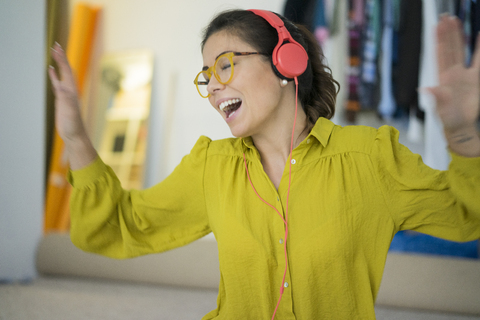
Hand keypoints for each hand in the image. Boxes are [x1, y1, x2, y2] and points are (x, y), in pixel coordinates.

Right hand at [48, 42, 96, 168]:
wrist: (75, 135)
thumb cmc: (73, 126)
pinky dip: (54, 75)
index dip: (62, 60)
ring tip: (54, 52)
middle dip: (61, 58)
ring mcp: (66, 94)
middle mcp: (71, 91)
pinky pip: (57, 83)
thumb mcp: (70, 113)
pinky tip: (50, 70)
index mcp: (73, 91)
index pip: (67, 72)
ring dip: (58, 64)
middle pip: (66, 70)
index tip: (57, 49)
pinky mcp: (62, 99)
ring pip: (62, 75)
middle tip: (55, 45)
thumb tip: (62, 88)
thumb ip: (66, 100)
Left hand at [427, 15, 479, 134]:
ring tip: (456, 21)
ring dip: (458, 36)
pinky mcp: (474, 79)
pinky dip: (479, 48)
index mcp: (442, 78)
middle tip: (445, 18)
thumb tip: (425, 88)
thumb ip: (436, 97)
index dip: (438, 41)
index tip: (436, 27)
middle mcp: (451, 73)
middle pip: (449, 48)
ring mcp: (463, 74)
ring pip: (461, 51)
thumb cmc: (448, 119)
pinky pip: (478, 60)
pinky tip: (479, 36)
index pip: (439, 55)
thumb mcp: (440, 108)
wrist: (460, 126)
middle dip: (447, 33)